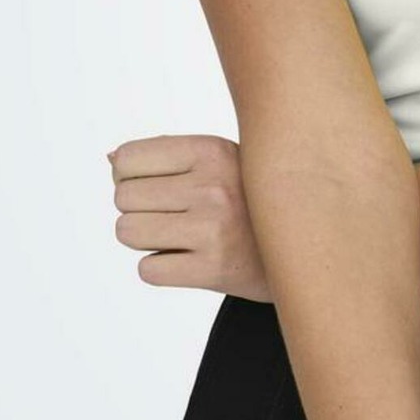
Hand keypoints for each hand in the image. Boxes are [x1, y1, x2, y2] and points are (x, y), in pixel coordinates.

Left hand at [106, 132, 271, 299]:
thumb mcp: (222, 161)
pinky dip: (161, 268)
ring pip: (127, 232)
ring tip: (180, 237)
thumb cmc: (252, 200)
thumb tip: (111, 159)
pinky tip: (190, 260)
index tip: (155, 186)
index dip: (131, 177)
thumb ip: (168, 154)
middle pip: (122, 198)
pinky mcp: (214, 270)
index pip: (127, 159)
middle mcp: (213, 186)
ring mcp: (214, 230)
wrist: (308, 246)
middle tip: (173, 215)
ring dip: (146, 239)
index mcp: (212, 150)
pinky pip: (147, 270)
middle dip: (139, 210)